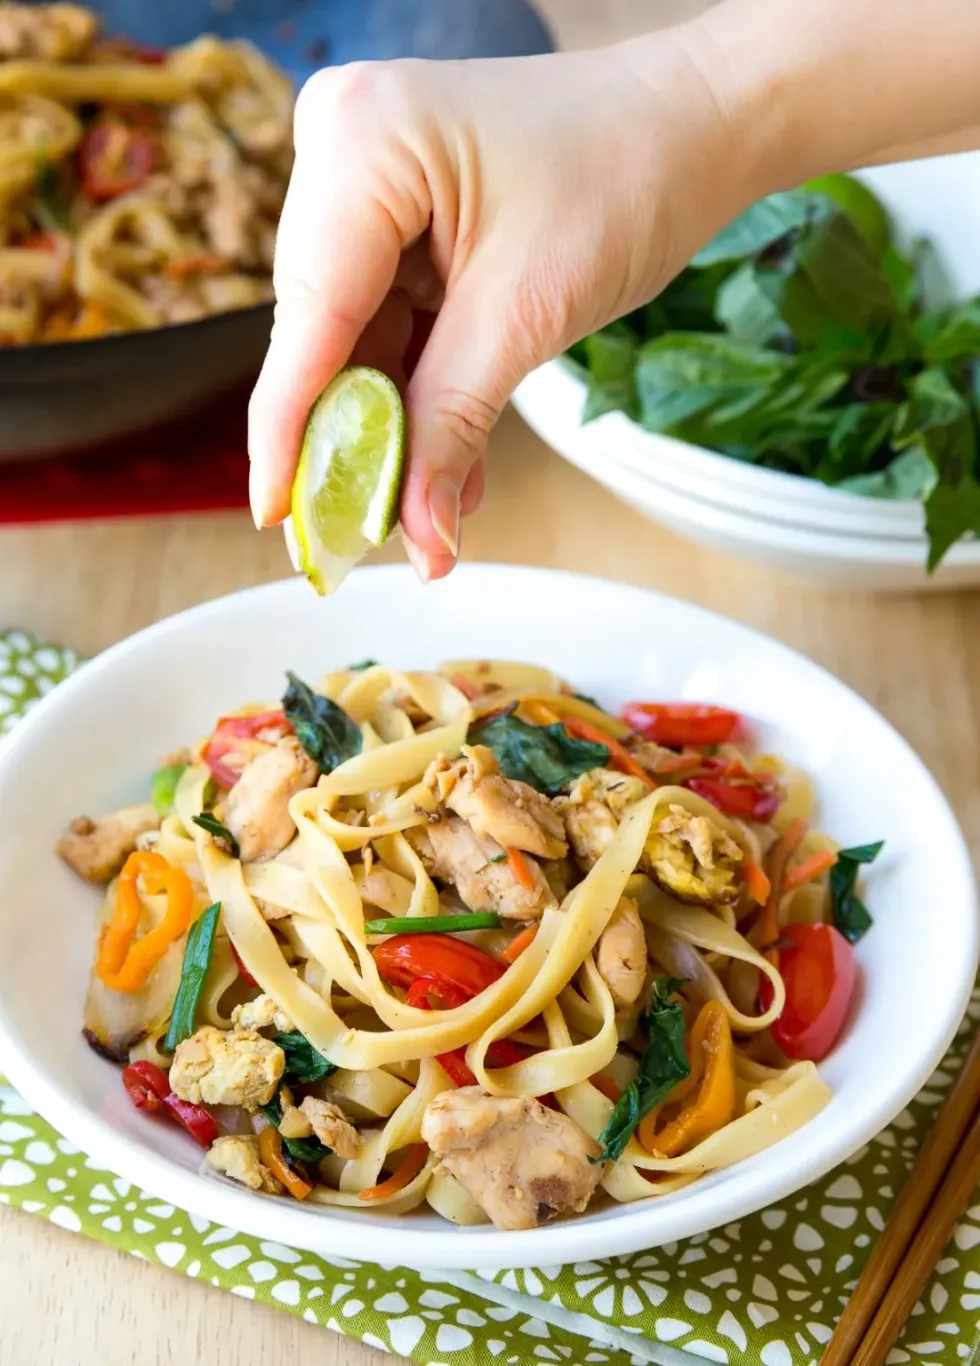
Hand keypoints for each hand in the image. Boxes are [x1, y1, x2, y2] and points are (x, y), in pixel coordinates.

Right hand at [247, 31, 756, 578]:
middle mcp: (342, 147)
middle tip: (366, 535)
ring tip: (427, 514)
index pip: (309, 317)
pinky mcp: (397, 214)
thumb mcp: (526, 316)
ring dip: (395, 427)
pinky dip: (421, 391)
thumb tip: (418, 535)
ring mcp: (366, 179)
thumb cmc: (626, 175)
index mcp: (359, 142)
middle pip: (321, 332)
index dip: (289, 429)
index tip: (277, 516)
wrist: (691, 126)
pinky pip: (390, 321)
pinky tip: (447, 462)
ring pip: (356, 338)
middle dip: (352, 438)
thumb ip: (452, 425)